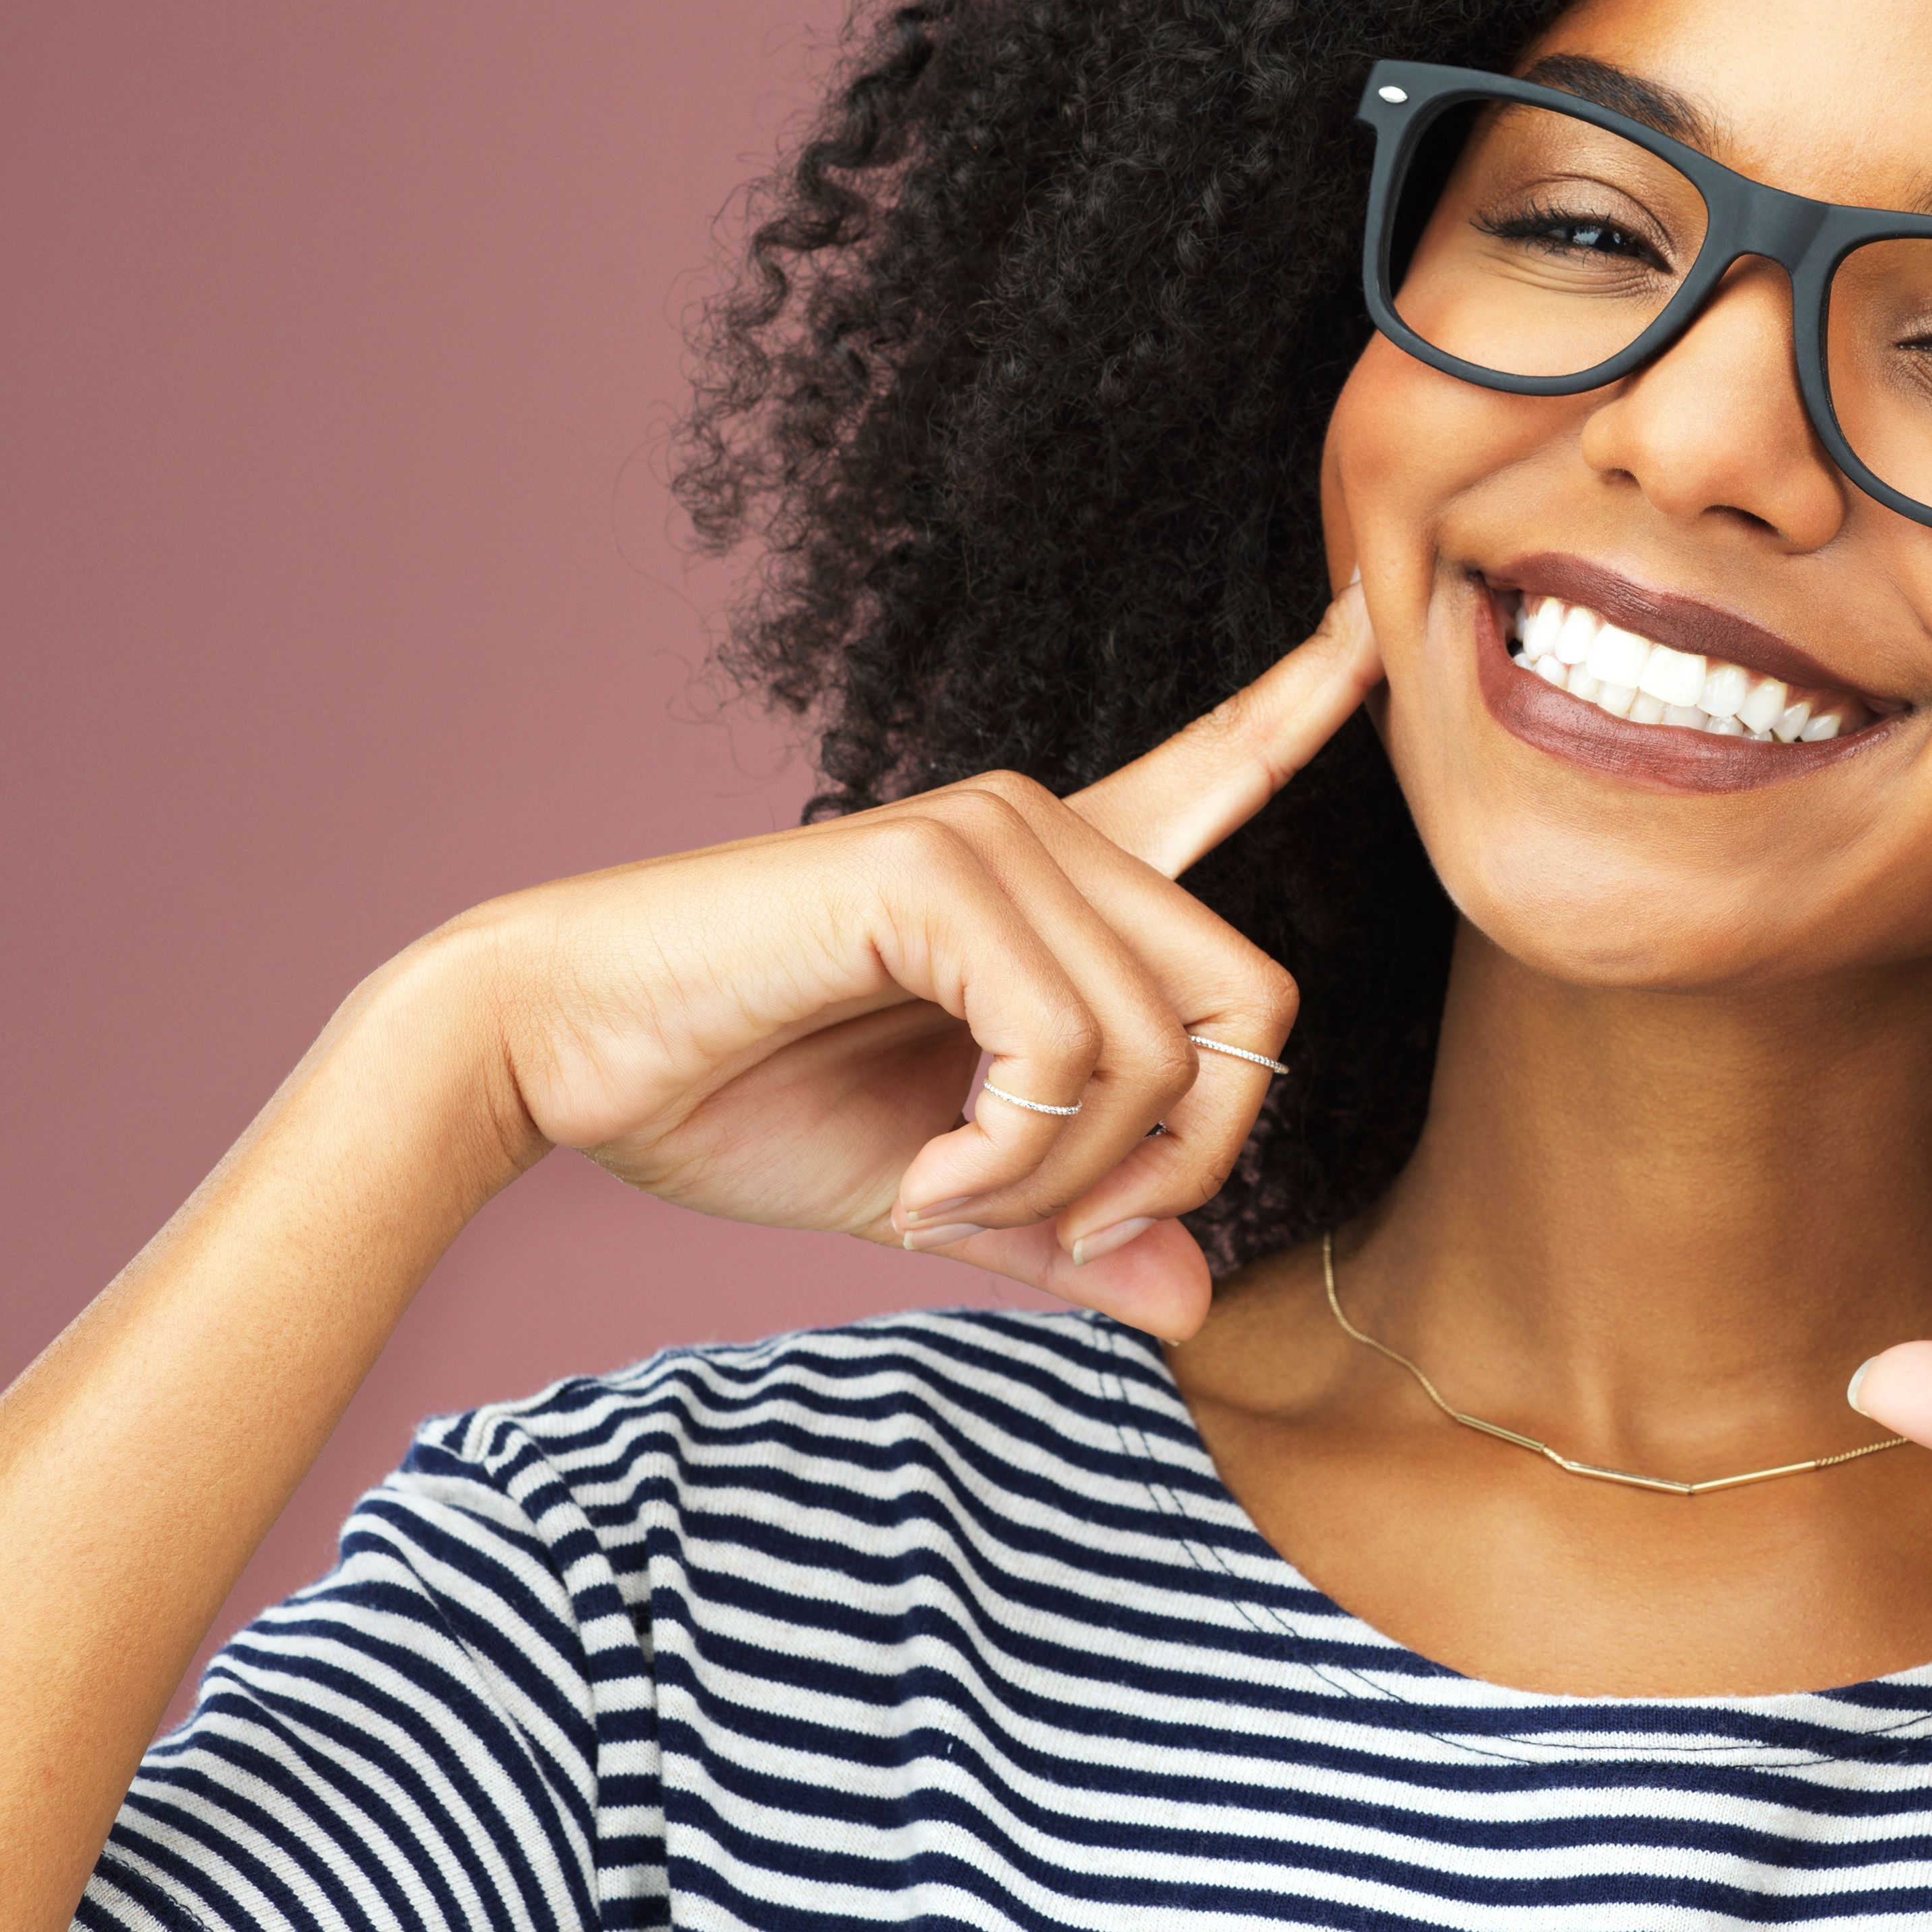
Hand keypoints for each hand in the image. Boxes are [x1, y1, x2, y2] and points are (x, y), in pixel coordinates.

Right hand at [432, 579, 1381, 1335]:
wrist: (560, 1061)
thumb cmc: (733, 1101)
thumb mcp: (942, 1186)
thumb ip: (1069, 1229)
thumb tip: (1193, 1308)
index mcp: (1056, 880)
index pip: (1216, 772)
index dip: (1304, 703)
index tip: (1371, 623)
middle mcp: (1045, 827)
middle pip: (1254, 1007)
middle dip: (1185, 1162)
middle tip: (1069, 1231)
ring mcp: (996, 837)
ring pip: (1164, 1053)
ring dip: (1068, 1178)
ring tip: (950, 1197)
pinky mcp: (937, 873)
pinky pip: (1068, 1051)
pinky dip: (1007, 1156)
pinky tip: (917, 1177)